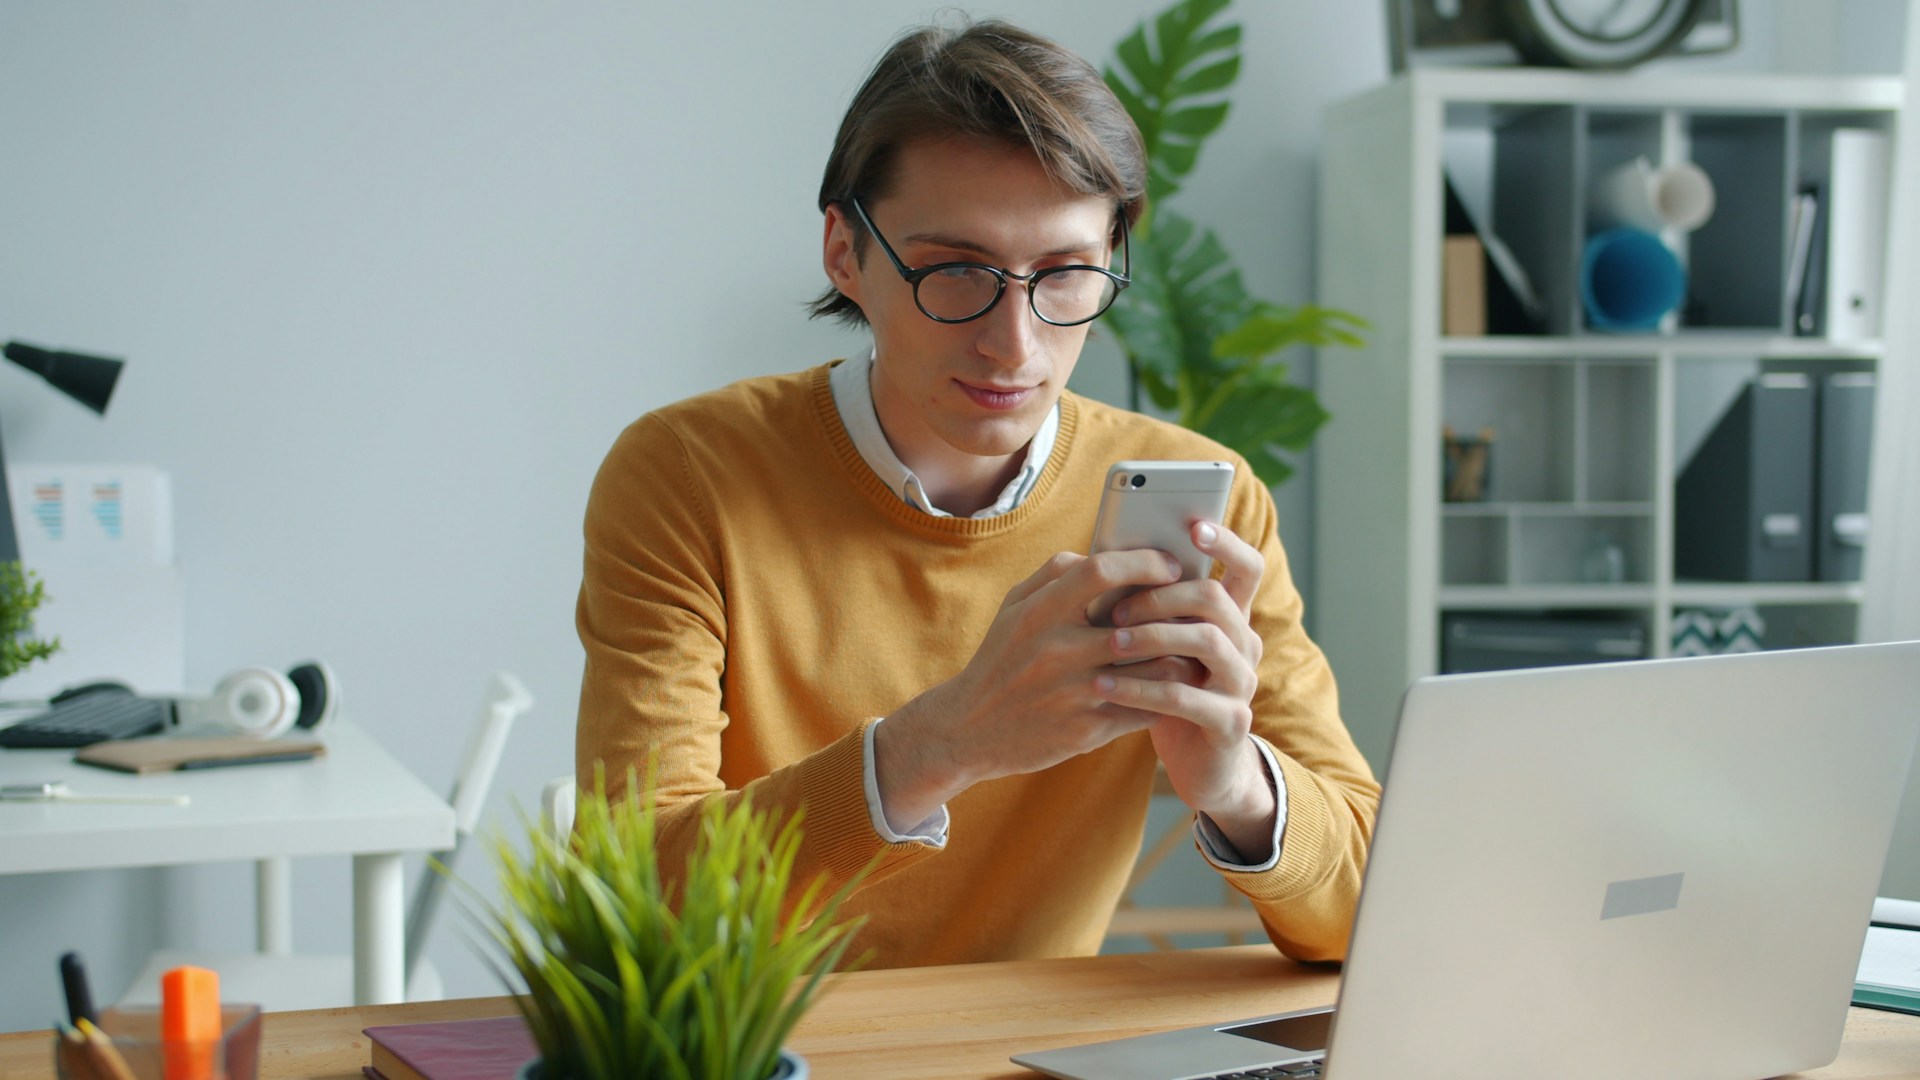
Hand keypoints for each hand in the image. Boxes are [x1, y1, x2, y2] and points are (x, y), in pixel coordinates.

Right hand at [875, 548, 1205, 828]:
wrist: (968, 729)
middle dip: (1176, 613)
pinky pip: (1145, 710)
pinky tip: (1176, 685)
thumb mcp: (1014, 606)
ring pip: (1153, 671)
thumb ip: (1055, 573)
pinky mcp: (1086, 731)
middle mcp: (1057, 650)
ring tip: (1193, 646)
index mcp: (1040, 612)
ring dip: (1180, 657)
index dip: (1145, 562)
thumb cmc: (1000, 658)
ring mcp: (1074, 693)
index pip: (1103, 571)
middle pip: (1139, 624)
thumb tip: (1102, 553)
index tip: (1170, 565)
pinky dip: (1167, 696)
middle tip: (1197, 606)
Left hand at [1098, 521, 1275, 852]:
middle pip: (1216, 598)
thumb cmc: (1169, 694)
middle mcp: (1246, 645)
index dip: (1225, 542)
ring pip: (1207, 641)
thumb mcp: (1161, 648)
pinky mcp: (1230, 722)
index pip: (1245, 566)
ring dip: (1152, 636)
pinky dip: (1141, 688)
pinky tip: (1104, 686)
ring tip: (1109, 643)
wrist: (1201, 767)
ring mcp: (1242, 684)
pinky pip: (1186, 697)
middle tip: (1115, 606)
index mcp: (1231, 619)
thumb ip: (1151, 609)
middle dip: (1162, 595)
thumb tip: (1110, 559)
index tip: (1192, 525)